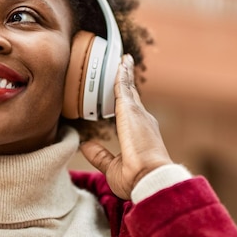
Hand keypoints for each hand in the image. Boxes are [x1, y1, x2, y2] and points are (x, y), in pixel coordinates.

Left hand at [80, 54, 172, 199]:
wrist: (150, 177)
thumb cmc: (135, 178)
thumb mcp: (111, 166)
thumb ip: (99, 154)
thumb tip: (85, 144)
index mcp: (139, 134)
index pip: (131, 113)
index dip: (126, 102)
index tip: (123, 92)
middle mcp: (142, 120)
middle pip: (132, 96)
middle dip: (127, 82)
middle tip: (124, 67)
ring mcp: (138, 113)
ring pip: (128, 88)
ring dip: (124, 73)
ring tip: (122, 59)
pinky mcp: (130, 109)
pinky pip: (124, 85)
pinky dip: (122, 73)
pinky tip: (121, 61)